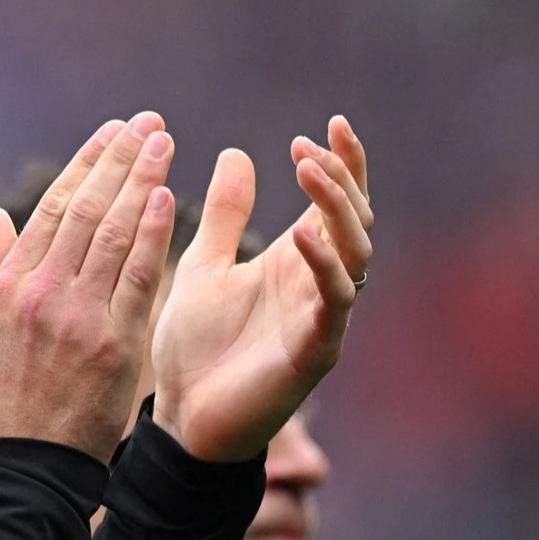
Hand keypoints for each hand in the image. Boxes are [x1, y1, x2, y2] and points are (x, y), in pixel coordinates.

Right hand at [0, 111, 177, 460]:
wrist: (25, 465)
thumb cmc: (4, 399)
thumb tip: (0, 216)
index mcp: (9, 284)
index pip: (53, 207)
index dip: (86, 164)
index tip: (112, 131)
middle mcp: (41, 291)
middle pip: (86, 209)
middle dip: (120, 159)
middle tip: (148, 122)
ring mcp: (77, 315)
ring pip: (112, 233)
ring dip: (141, 181)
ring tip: (163, 144)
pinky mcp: (111, 343)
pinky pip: (135, 277)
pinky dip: (149, 235)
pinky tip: (166, 199)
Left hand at [151, 117, 372, 461]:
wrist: (182, 416)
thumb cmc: (195, 346)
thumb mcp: (204, 265)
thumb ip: (226, 216)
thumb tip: (236, 153)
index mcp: (295, 262)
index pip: (334, 203)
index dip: (342, 164)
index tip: (330, 123)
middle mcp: (318, 284)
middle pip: (356, 220)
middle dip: (342, 178)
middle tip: (310, 147)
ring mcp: (322, 317)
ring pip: (356, 253)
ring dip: (336, 210)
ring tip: (308, 171)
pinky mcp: (315, 350)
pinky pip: (333, 302)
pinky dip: (324, 266)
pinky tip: (304, 235)